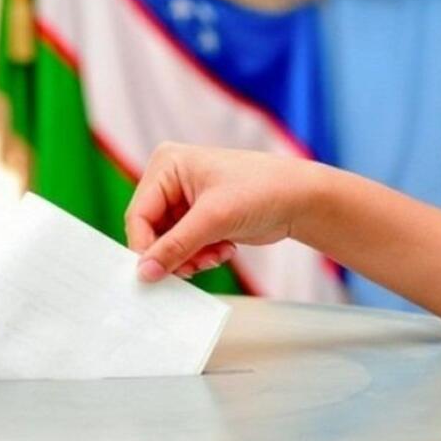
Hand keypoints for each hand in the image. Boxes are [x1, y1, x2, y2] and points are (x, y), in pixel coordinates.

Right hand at [125, 142, 320, 281]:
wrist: (301, 199)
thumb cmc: (262, 191)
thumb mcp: (214, 219)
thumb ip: (175, 247)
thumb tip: (145, 273)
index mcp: (167, 164)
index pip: (139, 214)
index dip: (145, 248)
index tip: (153, 275)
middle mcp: (171, 179)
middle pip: (152, 231)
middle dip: (174, 253)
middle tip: (193, 268)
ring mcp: (185, 199)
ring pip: (168, 243)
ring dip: (190, 257)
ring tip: (215, 255)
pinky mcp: (199, 217)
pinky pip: (185, 246)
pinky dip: (201, 255)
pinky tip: (224, 250)